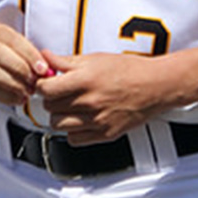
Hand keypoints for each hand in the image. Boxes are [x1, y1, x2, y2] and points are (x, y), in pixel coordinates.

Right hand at [0, 22, 51, 106]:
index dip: (30, 54)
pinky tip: (16, 100)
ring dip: (12, 84)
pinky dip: (2, 96)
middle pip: (0, 54)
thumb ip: (29, 59)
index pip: (12, 39)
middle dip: (21, 70)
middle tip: (35, 83)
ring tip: (27, 94)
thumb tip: (48, 71)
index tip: (43, 69)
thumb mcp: (13, 52)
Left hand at [35, 50, 172, 145]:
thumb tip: (46, 57)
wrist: (155, 86)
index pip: (45, 89)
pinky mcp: (105, 134)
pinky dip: (73, 131)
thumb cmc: (128, 70)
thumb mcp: (94, 59)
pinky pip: (74, 140)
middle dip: (51, 99)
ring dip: (59, 116)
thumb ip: (66, 61)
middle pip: (50, 108)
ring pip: (58, 125)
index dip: (42, 85)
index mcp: (84, 81)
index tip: (46, 83)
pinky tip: (80, 120)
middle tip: (59, 94)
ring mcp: (97, 121)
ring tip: (69, 107)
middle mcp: (89, 103)